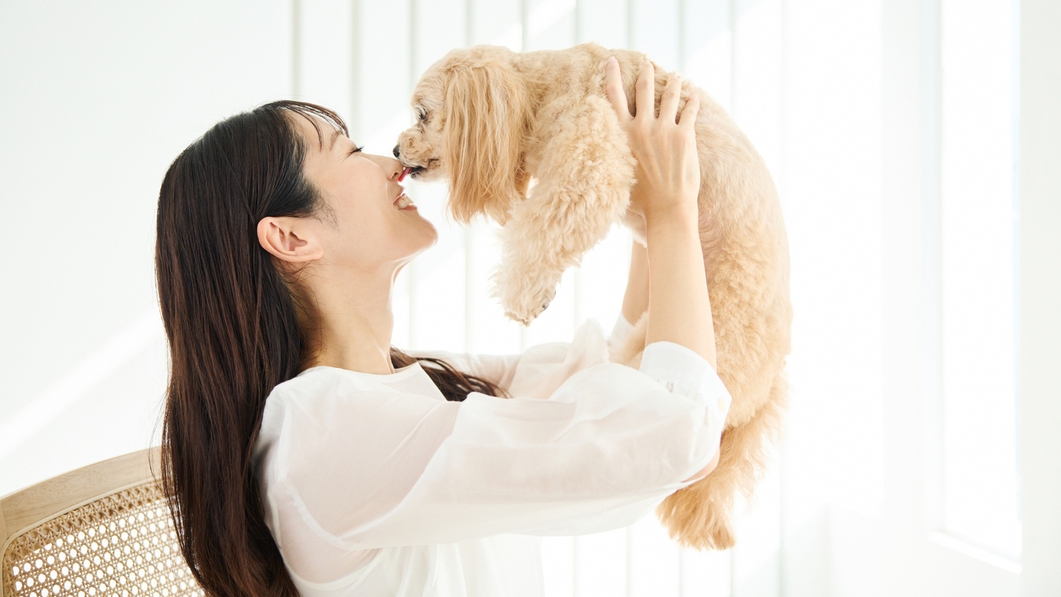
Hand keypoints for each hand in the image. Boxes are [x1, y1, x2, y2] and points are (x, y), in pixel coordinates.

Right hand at [604, 57, 700, 222]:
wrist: (667, 210)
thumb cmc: (640, 200)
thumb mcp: (617, 173)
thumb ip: (613, 155)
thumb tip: (600, 153)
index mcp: (622, 134)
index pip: (613, 96)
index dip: (611, 75)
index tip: (611, 61)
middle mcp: (642, 128)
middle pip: (643, 88)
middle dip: (646, 71)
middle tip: (647, 62)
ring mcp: (665, 130)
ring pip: (670, 95)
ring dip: (674, 83)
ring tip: (676, 77)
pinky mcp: (685, 137)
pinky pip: (690, 110)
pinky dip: (692, 101)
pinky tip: (694, 96)